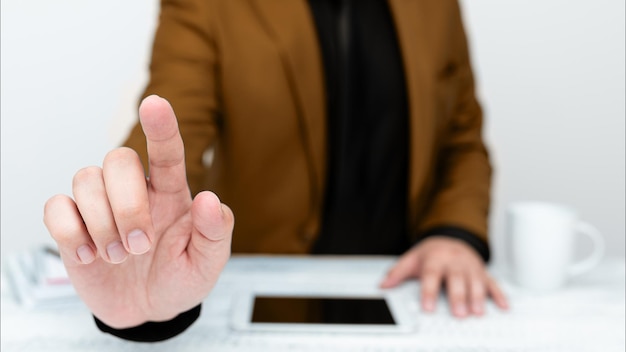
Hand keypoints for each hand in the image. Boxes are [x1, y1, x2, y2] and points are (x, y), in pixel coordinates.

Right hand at [43, 95, 233, 327]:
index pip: (167, 151)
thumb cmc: (181, 277)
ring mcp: (100, 205)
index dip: (161, 126)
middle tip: (140, 246)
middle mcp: (135, 189)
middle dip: (127, 204)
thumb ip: (215, 232)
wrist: (148, 310)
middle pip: (118, 159)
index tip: (155, 103)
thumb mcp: (208, 262)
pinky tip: (90, 257)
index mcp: (172, 192)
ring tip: (118, 257)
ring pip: (86, 178)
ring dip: (101, 223)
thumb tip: (209, 199)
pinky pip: (57, 207)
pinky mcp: (73, 225)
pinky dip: (71, 233)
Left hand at [380, 236, 507, 317]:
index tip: (427, 307)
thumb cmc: (431, 253)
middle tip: (459, 313)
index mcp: (436, 259)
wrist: (451, 237)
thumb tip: (383, 284)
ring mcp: (471, 267)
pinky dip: (499, 295)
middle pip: (457, 280)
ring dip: (478, 297)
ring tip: (478, 312)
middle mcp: (455, 262)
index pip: (432, 275)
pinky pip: (493, 283)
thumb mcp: (411, 259)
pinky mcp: (483, 272)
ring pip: (476, 282)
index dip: (429, 291)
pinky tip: (504, 306)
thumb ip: (398, 272)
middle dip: (458, 297)